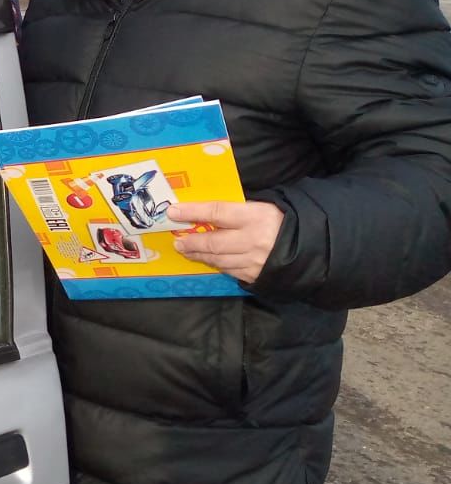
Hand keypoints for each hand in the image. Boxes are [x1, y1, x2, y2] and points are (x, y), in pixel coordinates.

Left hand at [168, 200, 285, 284]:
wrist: (311, 248)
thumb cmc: (283, 221)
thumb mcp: (263, 207)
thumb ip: (236, 210)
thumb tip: (205, 211)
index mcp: (256, 216)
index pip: (217, 212)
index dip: (193, 212)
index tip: (173, 212)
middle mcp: (253, 240)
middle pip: (213, 242)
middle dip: (191, 242)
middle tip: (177, 240)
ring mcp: (254, 261)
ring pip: (218, 259)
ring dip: (199, 255)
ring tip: (186, 250)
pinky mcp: (256, 276)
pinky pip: (229, 270)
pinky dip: (216, 264)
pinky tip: (207, 259)